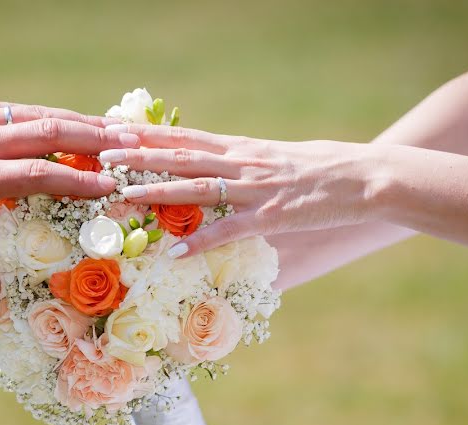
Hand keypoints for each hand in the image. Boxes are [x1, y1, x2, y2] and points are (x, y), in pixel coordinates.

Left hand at [0, 99, 139, 297]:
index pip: (38, 175)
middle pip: (51, 135)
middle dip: (96, 141)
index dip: (78, 182)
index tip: (112, 187)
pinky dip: (53, 114)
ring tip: (117, 128)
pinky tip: (70, 119)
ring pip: (41, 116)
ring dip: (82, 122)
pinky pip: (21, 109)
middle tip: (135, 146)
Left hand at [99, 124, 382, 255]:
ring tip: (123, 194)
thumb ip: (242, 163)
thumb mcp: (275, 158)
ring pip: (196, 187)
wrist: (365, 176)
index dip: (148, 134)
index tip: (115, 129)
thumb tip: (215, 168)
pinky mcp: (270, 216)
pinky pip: (228, 231)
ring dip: (157, 190)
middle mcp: (241, 163)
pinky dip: (199, 241)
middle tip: (102, 153)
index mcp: (241, 148)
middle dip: (138, 155)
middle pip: (181, 155)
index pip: (185, 136)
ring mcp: (254, 189)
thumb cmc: (322, 169)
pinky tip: (173, 252)